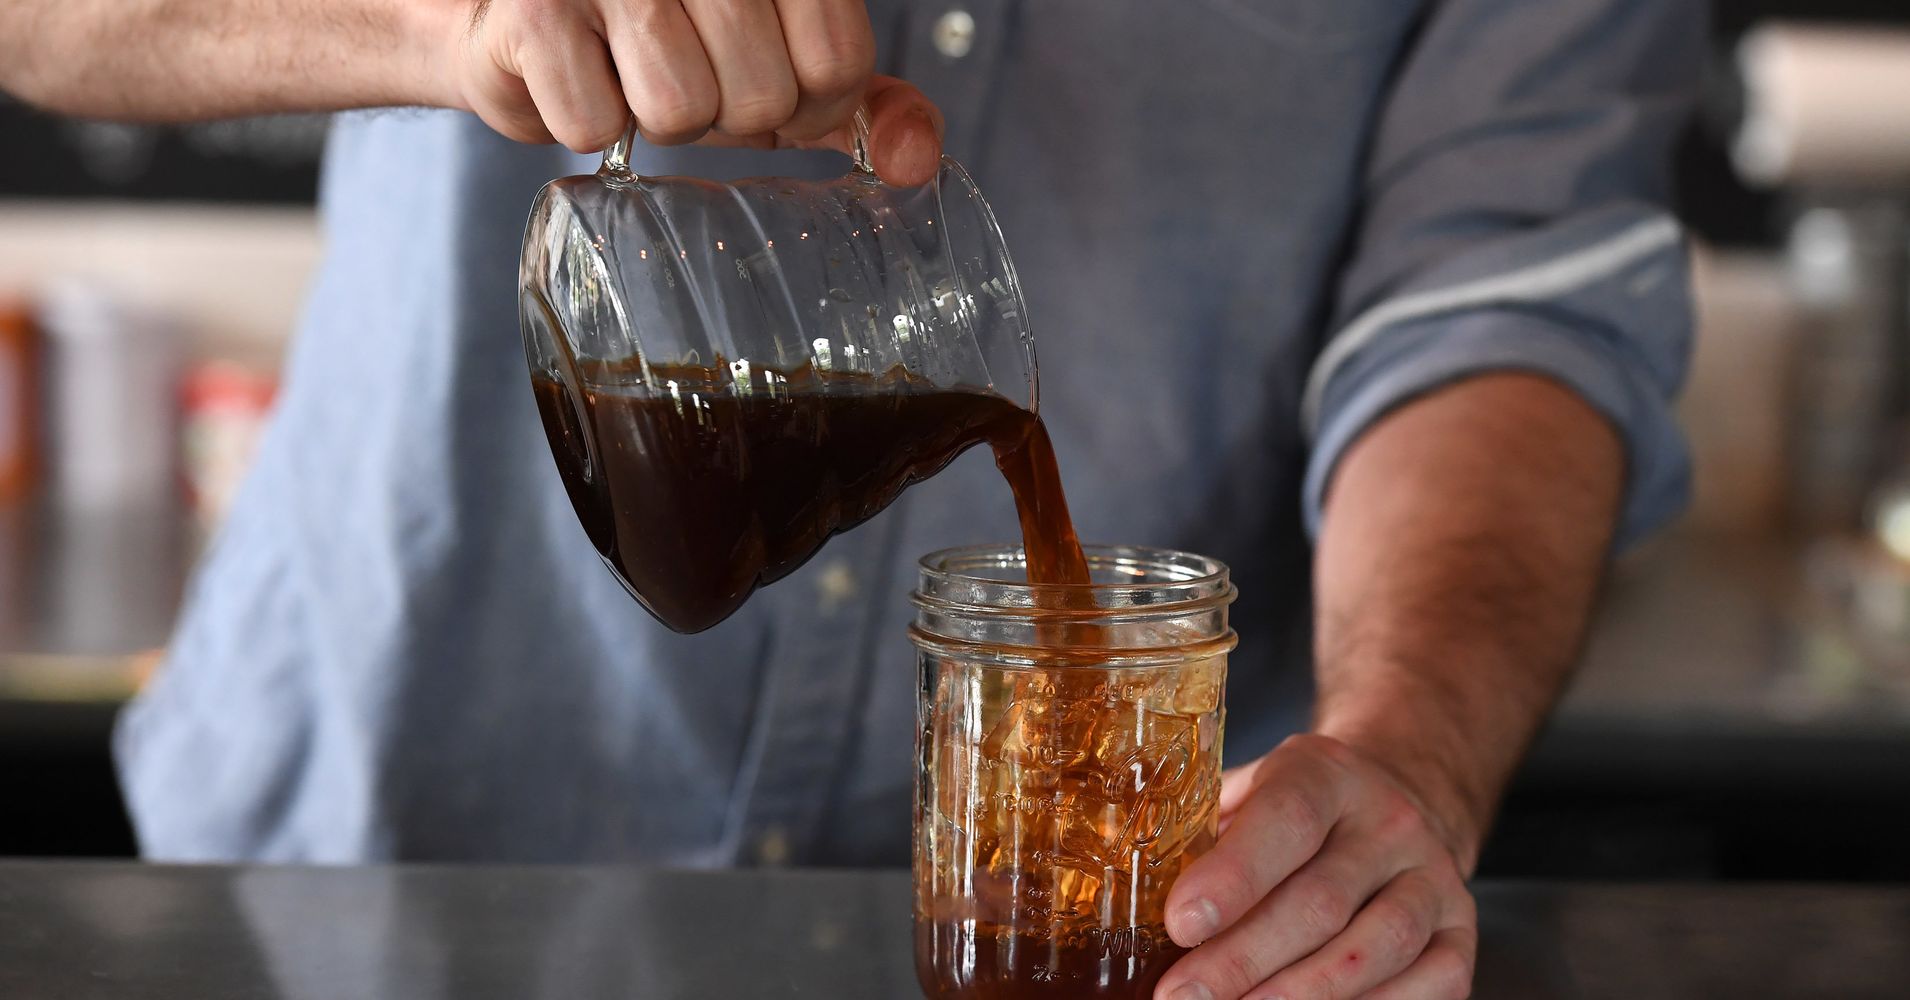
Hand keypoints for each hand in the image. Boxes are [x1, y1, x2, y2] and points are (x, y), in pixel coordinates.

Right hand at [441, 0, 943, 183]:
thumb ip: (859, 105)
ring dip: (653, 118)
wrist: (522, 18)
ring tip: (628, 71)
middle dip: (724, 113)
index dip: (805, 103)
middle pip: (761, 99)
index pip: (837, 63)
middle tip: (683, 71)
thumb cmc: (665, 42)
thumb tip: (917, 163)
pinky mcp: (535, 11)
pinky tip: (572, 72)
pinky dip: (582, 121)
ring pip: (680, 113)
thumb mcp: (777, 63)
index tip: (766, 82)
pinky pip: (595, 125)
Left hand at [1154, 734, 1477, 999]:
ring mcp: (1434, 879)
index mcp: (1325, 773)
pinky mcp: (1460, 934)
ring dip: (1296, 998)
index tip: (1180, 923)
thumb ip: (1199, 830)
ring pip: (1370, 950)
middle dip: (1241, 960)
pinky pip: (1427, 986)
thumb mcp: (1246, 794)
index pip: (1285, 821)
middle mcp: (1389, 821)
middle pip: (1318, 901)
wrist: (1398, 803)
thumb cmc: (1294, 814)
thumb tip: (1116, 877)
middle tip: (1180, 996)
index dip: (1233, 877)